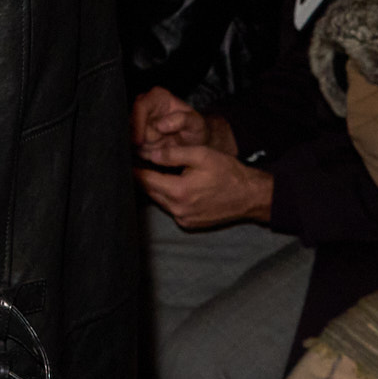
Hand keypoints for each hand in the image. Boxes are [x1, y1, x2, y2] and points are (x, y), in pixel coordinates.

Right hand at [131, 87, 235, 159]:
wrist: (195, 143)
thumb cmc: (196, 130)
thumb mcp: (196, 124)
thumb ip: (182, 120)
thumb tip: (160, 125)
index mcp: (158, 97)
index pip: (140, 107)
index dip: (137, 124)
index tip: (139, 140)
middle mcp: (144, 106)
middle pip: (128, 122)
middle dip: (134, 138)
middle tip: (143, 151)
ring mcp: (138, 121)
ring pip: (127, 135)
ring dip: (137, 147)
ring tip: (153, 152)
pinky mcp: (135, 135)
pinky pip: (130, 145)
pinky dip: (138, 152)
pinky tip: (151, 154)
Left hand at [137, 146, 273, 230]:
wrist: (250, 196)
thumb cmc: (228, 173)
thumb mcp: (201, 155)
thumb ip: (173, 154)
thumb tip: (150, 154)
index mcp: (179, 192)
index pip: (144, 180)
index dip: (134, 169)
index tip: (127, 160)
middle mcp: (178, 210)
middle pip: (149, 192)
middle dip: (144, 178)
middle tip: (140, 164)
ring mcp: (184, 219)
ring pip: (159, 201)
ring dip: (157, 188)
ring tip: (157, 173)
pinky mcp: (189, 224)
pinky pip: (171, 209)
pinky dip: (169, 198)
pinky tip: (175, 187)